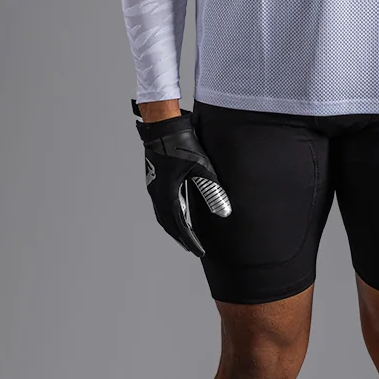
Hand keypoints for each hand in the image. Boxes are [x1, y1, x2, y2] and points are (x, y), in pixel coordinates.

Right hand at [131, 103, 232, 255]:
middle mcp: (157, 194)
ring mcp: (154, 188)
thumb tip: (224, 211)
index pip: (180, 225)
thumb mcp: (201, 167)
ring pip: (163, 216)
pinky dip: (169, 216)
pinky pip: (161, 206)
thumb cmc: (182, 143)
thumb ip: (212, 190)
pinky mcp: (155, 181)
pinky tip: (178, 214)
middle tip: (193, 249)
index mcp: (168, 193)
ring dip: (174, 228)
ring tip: (185, 236)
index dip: (190, 240)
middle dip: (181, 238)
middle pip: (168, 224)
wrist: (163, 127)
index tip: (199, 251)